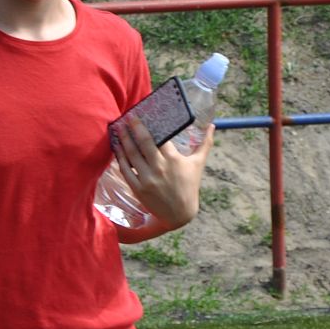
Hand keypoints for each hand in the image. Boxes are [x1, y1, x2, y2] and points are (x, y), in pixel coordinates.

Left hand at [114, 116, 211, 231]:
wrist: (179, 213)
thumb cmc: (190, 186)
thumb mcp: (198, 164)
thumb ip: (205, 143)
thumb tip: (212, 125)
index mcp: (174, 159)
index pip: (160, 138)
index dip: (151, 126)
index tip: (144, 115)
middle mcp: (159, 167)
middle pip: (143, 143)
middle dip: (134, 128)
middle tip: (128, 117)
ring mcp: (147, 178)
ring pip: (131, 155)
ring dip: (124, 140)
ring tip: (118, 129)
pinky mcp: (137, 188)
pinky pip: (124, 170)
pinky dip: (119, 157)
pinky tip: (116, 148)